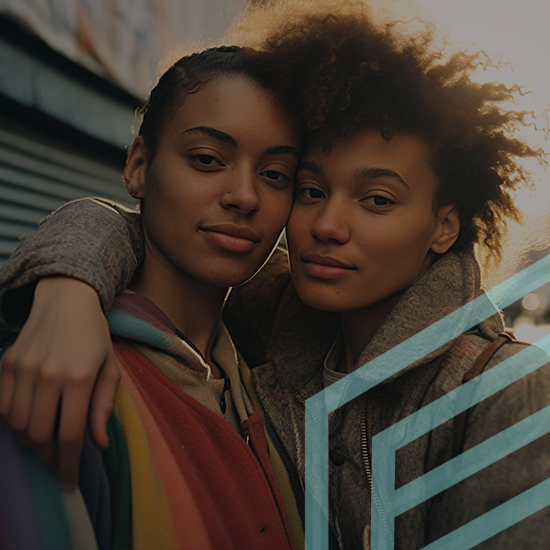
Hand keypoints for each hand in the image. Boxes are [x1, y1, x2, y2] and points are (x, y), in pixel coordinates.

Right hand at [0, 277, 119, 490]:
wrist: (66, 301)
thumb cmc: (95, 336)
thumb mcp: (110, 368)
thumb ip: (104, 406)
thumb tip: (99, 444)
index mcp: (80, 378)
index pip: (69, 435)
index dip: (67, 465)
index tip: (69, 482)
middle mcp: (49, 375)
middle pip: (39, 435)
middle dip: (47, 459)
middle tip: (56, 464)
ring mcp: (24, 369)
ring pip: (17, 425)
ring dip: (29, 444)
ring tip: (43, 446)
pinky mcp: (7, 364)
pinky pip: (2, 407)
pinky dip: (12, 424)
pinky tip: (27, 425)